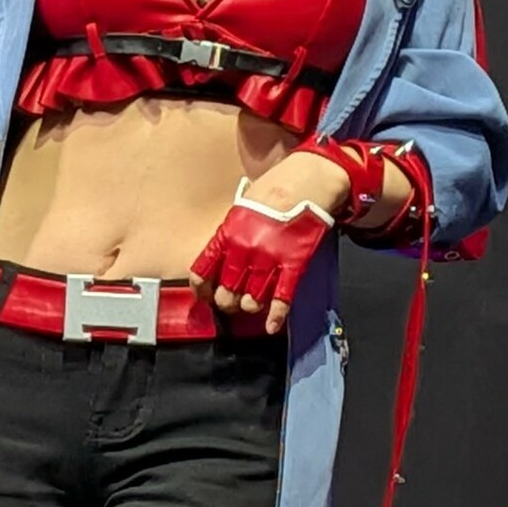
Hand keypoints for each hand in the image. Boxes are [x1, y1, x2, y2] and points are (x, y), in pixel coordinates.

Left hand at [189, 151, 350, 333]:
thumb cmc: (273, 190)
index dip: (200, 289)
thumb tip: (221, 260)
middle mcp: (244, 249)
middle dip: (226, 302)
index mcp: (227, 234)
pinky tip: (271, 326)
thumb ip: (229, 235)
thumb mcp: (240, 207)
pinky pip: (282, 297)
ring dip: (249, 307)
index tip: (203, 295)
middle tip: (231, 302)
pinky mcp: (294, 264)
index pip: (201, 271)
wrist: (307, 180)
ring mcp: (269, 259)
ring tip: (251, 304)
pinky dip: (276, 316)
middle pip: (226, 293)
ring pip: (251, 300)